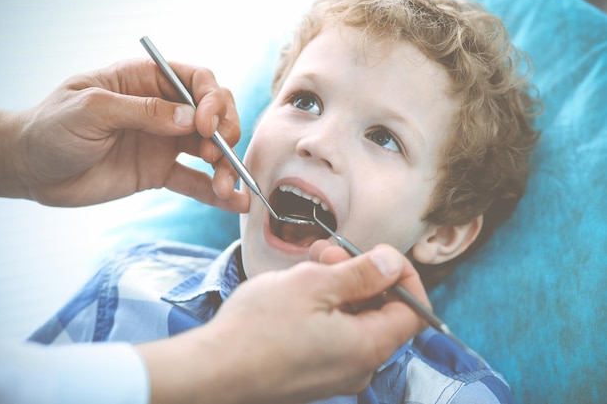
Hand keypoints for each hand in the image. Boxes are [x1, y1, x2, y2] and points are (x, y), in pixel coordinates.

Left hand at [0, 59, 248, 210]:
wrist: (31, 169)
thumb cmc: (52, 127)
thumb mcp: (92, 109)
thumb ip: (143, 111)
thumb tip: (191, 119)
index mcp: (146, 80)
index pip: (197, 80)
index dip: (212, 100)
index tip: (206, 126)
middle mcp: (162, 109)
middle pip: (213, 114)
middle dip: (226, 133)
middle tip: (218, 154)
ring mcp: (163, 142)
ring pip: (210, 149)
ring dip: (225, 165)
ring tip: (225, 186)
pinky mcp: (159, 172)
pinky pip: (194, 181)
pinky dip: (215, 192)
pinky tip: (234, 201)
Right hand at [139, 242, 427, 403]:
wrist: (212, 371)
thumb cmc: (260, 327)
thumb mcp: (314, 284)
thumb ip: (362, 274)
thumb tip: (394, 264)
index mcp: (369, 347)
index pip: (415, 311)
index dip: (404, 276)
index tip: (379, 254)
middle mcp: (358, 367)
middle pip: (380, 311)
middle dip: (359, 274)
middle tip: (327, 253)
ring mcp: (334, 373)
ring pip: (351, 319)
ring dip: (336, 286)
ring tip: (305, 266)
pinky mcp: (312, 373)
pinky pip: (331, 335)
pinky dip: (322, 308)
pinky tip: (295, 292)